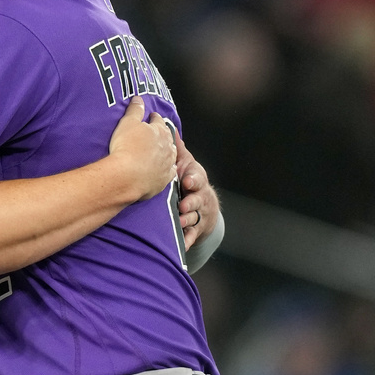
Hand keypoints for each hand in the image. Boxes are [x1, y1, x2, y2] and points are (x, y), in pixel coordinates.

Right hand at [108, 96, 176, 200]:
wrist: (126, 176)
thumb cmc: (126, 147)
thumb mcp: (127, 123)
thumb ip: (135, 110)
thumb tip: (139, 99)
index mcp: (159, 131)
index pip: (158, 121)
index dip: (154, 118)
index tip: (152, 116)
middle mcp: (167, 147)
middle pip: (168, 137)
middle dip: (163, 133)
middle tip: (157, 132)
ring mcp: (167, 164)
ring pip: (171, 155)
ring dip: (167, 151)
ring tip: (162, 150)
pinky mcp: (164, 179)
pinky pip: (168, 172)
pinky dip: (166, 169)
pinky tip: (163, 169)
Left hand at [174, 132, 218, 249]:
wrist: (204, 205)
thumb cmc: (191, 181)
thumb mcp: (186, 165)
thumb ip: (177, 151)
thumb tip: (169, 129)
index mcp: (196, 181)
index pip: (197, 179)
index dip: (193, 179)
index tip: (187, 180)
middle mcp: (200, 197)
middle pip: (197, 200)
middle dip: (191, 202)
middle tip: (183, 205)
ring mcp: (199, 214)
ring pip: (194, 217)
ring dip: (188, 220)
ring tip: (180, 222)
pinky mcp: (195, 229)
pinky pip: (192, 236)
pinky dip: (188, 241)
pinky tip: (182, 245)